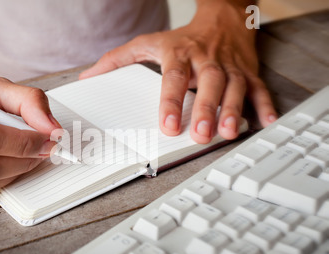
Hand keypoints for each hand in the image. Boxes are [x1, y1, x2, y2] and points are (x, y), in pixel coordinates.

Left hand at [80, 0, 276, 143]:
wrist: (222, 18)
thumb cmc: (183, 38)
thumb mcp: (148, 43)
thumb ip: (117, 60)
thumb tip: (89, 77)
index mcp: (180, 55)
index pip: (174, 79)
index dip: (171, 102)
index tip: (167, 125)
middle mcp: (206, 61)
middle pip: (209, 84)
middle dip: (206, 109)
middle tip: (201, 134)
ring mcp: (230, 67)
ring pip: (235, 87)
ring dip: (233, 110)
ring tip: (229, 132)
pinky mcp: (248, 72)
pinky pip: (258, 88)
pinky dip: (264, 105)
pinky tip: (265, 122)